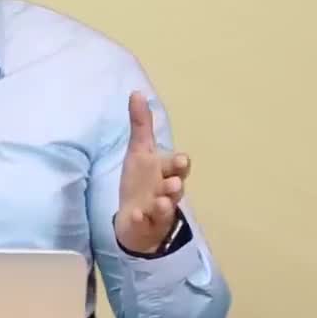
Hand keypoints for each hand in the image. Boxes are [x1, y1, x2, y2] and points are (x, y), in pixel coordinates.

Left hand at [114, 91, 191, 254]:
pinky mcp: (146, 225)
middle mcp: (166, 191)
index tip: (181, 160)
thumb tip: (137, 92)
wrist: (135, 217)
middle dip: (175, 185)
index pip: (178, 166)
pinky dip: (141, 219)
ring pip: (165, 208)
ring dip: (164, 204)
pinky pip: (145, 223)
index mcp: (166, 171)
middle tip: (173, 183)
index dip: (180, 164)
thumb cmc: (141, 181)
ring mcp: (158, 210)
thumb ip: (141, 125)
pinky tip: (135, 215)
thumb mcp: (139, 151)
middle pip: (175, 188)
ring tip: (161, 201)